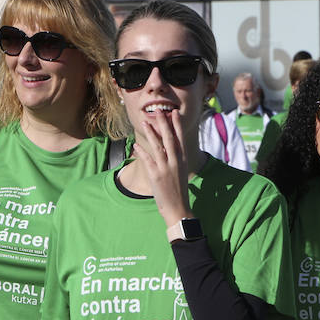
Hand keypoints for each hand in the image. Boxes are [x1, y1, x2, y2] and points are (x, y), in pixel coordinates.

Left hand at [134, 114, 192, 228]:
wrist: (178, 209)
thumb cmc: (179, 192)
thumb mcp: (181, 173)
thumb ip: (176, 161)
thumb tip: (172, 152)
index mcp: (183, 160)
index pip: (180, 138)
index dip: (177, 125)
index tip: (174, 113)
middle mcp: (176, 162)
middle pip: (170, 138)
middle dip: (164, 123)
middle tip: (159, 111)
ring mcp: (166, 168)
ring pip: (158, 146)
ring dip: (151, 133)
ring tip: (145, 122)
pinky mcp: (156, 175)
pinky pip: (148, 160)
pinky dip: (142, 151)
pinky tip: (136, 144)